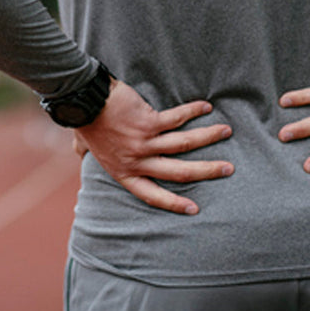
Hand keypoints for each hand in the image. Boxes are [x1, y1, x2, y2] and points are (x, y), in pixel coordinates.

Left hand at [72, 79, 233, 214]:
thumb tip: (81, 154)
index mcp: (123, 172)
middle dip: (206, 171)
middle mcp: (137, 161)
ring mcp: (144, 142)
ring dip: (209, 137)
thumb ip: (87, 154)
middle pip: (178, 172)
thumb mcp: (85, 147)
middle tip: (228, 169)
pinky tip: (206, 107)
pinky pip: (177, 118)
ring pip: (184, 144)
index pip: (151, 194)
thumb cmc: (84, 122)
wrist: (83, 100)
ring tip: (227, 132)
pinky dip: (193, 111)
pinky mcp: (149, 121)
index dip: (173, 204)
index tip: (195, 209)